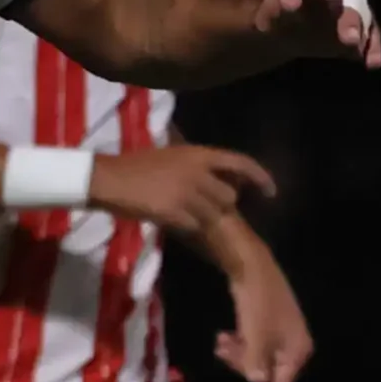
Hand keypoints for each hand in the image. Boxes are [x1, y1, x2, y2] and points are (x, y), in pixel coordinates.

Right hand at [89, 144, 275, 238]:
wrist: (109, 178)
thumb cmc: (134, 165)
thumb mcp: (170, 154)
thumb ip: (194, 164)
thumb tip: (214, 174)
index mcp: (198, 153)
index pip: (241, 163)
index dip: (260, 178)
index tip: (271, 193)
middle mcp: (198, 172)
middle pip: (229, 197)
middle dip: (220, 206)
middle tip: (203, 209)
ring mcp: (187, 193)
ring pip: (213, 215)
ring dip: (203, 220)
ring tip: (183, 215)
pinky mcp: (175, 212)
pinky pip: (193, 226)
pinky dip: (187, 228)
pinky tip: (171, 221)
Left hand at [214, 247, 313, 381]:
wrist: (252, 268)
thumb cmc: (258, 304)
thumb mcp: (255, 338)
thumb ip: (256, 363)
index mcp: (297, 352)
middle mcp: (293, 346)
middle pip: (267, 373)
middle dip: (243, 367)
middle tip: (224, 353)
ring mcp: (280, 336)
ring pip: (256, 359)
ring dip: (237, 356)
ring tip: (220, 344)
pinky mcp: (267, 326)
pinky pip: (253, 345)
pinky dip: (239, 344)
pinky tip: (223, 337)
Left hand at [253, 0, 380, 68]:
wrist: (284, 33)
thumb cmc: (276, 15)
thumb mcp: (270, 12)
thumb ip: (280, 8)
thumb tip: (290, 2)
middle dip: (347, 14)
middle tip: (347, 32)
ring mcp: (350, 2)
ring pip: (359, 14)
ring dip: (358, 29)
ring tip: (352, 44)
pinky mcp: (359, 24)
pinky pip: (369, 34)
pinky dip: (371, 47)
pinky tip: (372, 62)